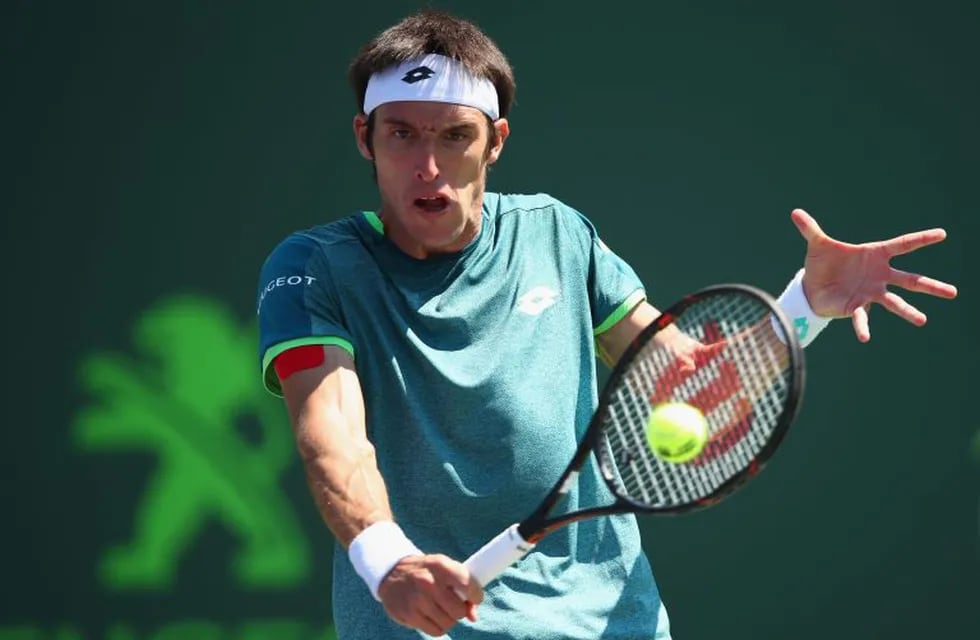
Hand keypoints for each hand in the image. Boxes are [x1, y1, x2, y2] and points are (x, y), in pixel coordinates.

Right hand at [378, 553, 482, 636]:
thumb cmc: (424, 570)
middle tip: (454, 604)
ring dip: (449, 619)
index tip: (474, 598)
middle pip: (459, 610)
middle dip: (460, 610)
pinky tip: (432, 615)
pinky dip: (438, 626)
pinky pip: (436, 631)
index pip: (467, 584)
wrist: (390, 572)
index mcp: (439, 565)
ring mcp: (417, 600)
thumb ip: (462, 586)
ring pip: (449, 623)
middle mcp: (428, 582)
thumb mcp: (443, 568)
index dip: (476, 595)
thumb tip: (473, 616)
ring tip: (441, 609)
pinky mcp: (409, 615)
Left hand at [791, 209, 957, 341]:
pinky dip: (862, 327)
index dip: (921, 239)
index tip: (942, 234)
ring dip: (908, 311)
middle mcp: (879, 275)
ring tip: (922, 320)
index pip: (902, 245)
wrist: (812, 286)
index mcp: (874, 254)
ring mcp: (871, 292)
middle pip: (910, 279)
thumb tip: (794, 212)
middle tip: (954, 292)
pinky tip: (865, 338)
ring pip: (895, 302)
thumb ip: (810, 229)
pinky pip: (862, 318)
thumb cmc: (823, 262)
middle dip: (931, 286)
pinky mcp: (856, 307)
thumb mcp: (817, 244)